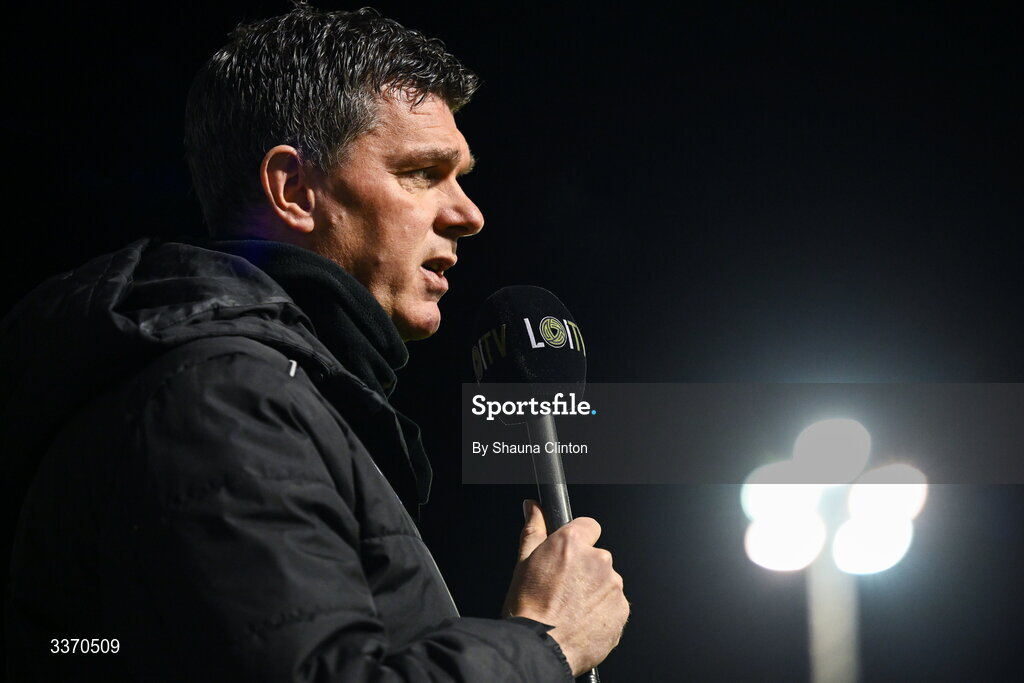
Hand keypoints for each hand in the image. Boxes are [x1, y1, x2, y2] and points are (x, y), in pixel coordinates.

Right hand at [502, 500, 628, 675]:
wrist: (540, 647)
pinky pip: (615, 604)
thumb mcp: (523, 562)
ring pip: (607, 581)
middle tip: (564, 589)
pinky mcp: (622, 609)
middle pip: (598, 557)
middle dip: (585, 570)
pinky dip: (603, 611)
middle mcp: (598, 560)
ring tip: (572, 609)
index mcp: (573, 543)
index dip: (578, 541)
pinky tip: (583, 621)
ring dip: (594, 591)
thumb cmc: (529, 608)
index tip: (570, 556)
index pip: (589, 526)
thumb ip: (534, 529)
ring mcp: (613, 585)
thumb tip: (533, 507)